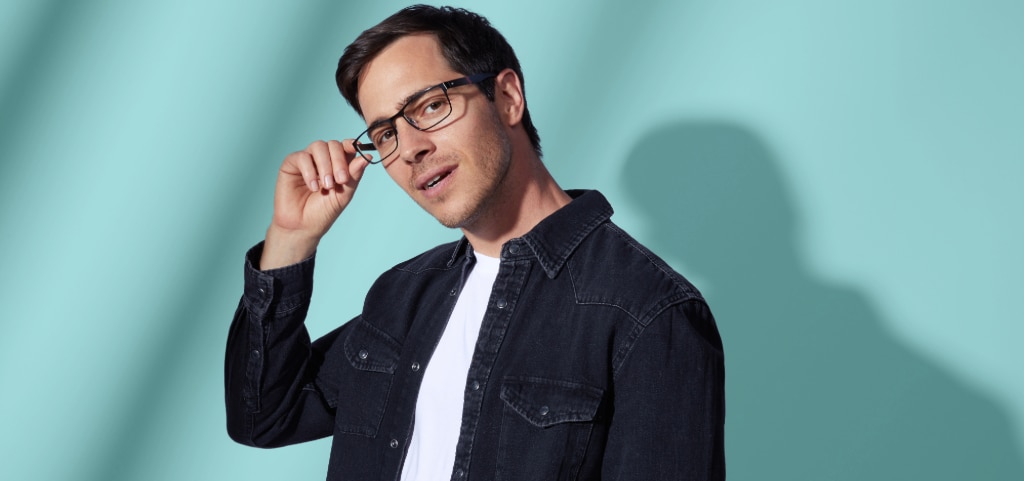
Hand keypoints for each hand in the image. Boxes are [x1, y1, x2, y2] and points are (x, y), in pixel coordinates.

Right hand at [260, 140, 370, 268]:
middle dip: (339, 161)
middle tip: (342, 180)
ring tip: (327, 186)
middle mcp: (322, 159)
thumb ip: (354, 175)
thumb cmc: (323, 212)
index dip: (352, 145)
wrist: (303, 226)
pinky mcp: (291, 164)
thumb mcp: (344, 194)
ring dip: (325, 166)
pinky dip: (310, 171)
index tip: (359, 150)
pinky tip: (313, 187)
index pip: (346, 146)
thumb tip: (366, 158)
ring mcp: (307, 160)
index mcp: (337, 164)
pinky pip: (302, 157)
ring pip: (318, 147)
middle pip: (333, 145)